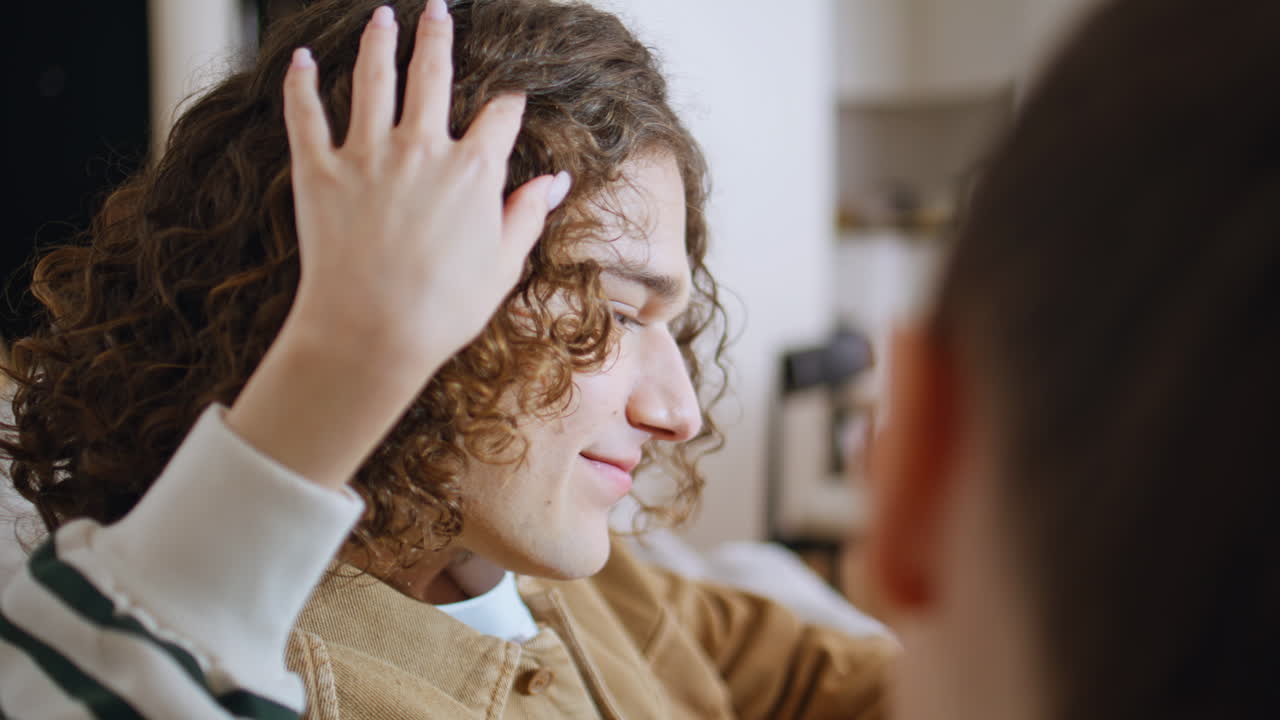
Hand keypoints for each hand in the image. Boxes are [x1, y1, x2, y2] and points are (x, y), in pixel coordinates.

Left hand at [226, 0, 568, 487]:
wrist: (371, 333)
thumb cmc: (444, 310)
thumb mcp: (502, 265)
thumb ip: (527, 215)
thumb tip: (556, 182)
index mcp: (473, 172)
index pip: (499, 117)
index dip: (509, 106)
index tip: (510, 102)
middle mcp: (421, 150)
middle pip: (432, 76)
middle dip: (437, 37)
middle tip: (437, 9)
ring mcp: (367, 156)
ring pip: (372, 80)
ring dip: (378, 42)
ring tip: (382, 17)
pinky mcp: (319, 172)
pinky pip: (307, 115)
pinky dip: (301, 85)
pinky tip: (301, 61)